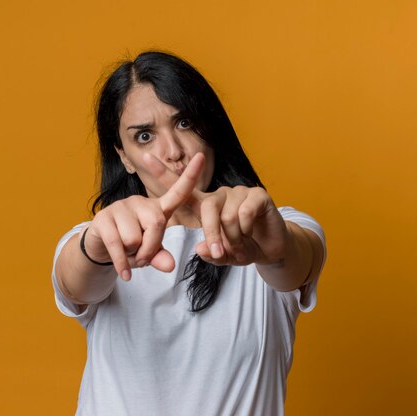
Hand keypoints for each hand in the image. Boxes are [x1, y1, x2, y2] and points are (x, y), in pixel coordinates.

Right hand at [82, 153, 206, 280]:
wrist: (100, 246)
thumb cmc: (131, 246)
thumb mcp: (149, 252)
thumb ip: (161, 256)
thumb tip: (170, 265)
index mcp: (157, 208)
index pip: (177, 192)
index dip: (189, 176)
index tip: (201, 156)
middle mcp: (140, 202)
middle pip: (156, 225)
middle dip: (150, 249)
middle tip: (141, 256)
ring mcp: (120, 208)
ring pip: (134, 238)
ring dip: (132, 255)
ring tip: (127, 251)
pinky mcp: (103, 218)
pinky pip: (117, 245)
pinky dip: (122, 264)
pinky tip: (124, 274)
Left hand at [143, 153, 289, 266]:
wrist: (270, 249)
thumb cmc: (241, 248)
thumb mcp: (222, 256)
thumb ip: (210, 254)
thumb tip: (201, 248)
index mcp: (205, 206)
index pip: (182, 189)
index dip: (163, 174)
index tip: (146, 157)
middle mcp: (220, 194)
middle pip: (208, 209)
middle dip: (213, 235)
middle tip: (220, 253)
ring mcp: (239, 192)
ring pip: (227, 215)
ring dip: (234, 237)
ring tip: (241, 245)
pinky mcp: (258, 194)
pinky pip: (245, 213)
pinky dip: (247, 230)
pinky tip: (252, 232)